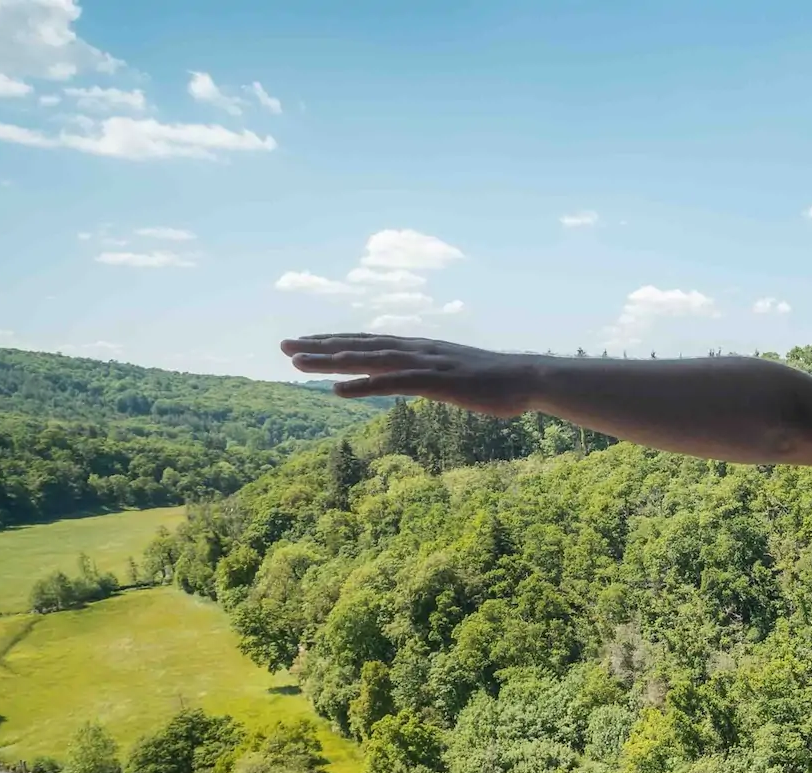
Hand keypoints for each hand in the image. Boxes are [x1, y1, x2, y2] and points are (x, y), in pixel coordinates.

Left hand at [281, 334, 535, 415]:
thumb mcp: (454, 377)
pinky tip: (337, 391)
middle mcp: (416, 350)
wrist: (528, 378)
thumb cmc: (496, 383)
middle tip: (283, 346)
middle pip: (359, 346)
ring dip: (331, 361)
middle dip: (319, 346)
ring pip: (369, 360)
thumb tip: (412, 383)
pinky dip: (363, 385)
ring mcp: (425, 364)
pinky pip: (393, 384)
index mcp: (419, 349)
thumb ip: (429, 378)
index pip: (368, 342)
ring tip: (297, 363)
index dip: (334, 342)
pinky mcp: (437, 383)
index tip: (304, 343)